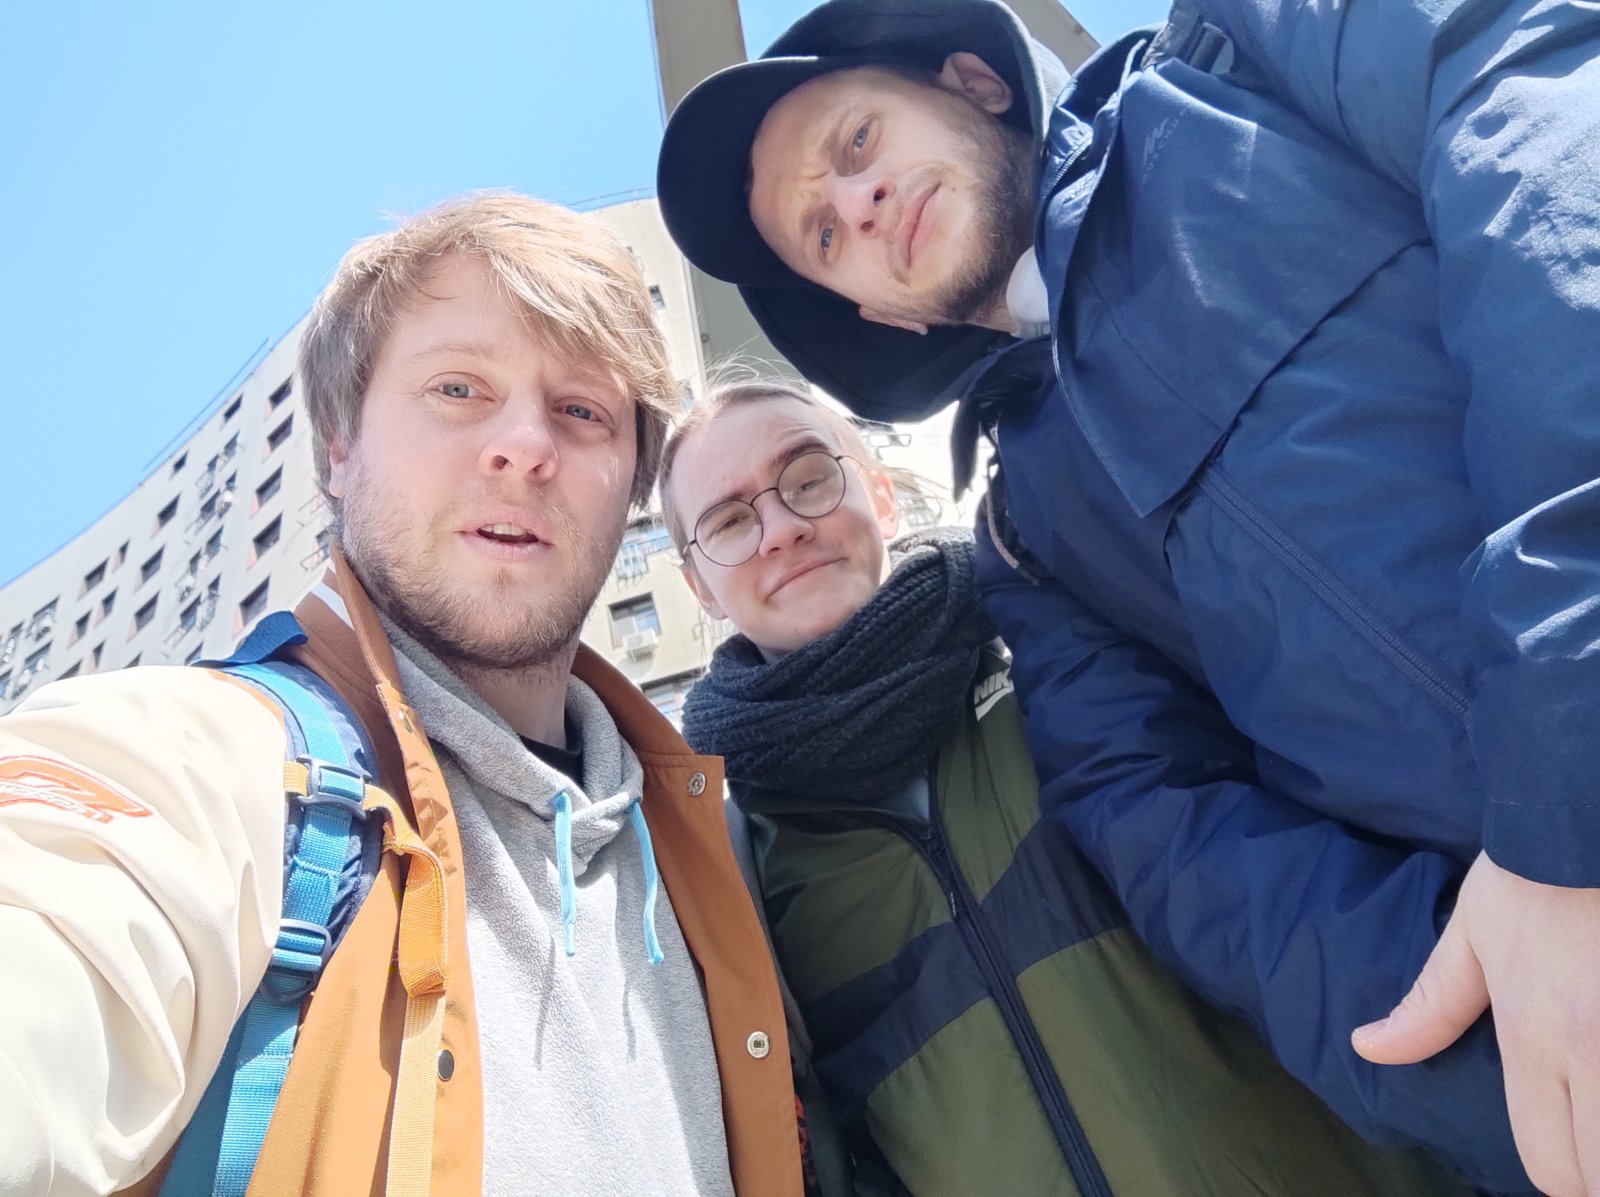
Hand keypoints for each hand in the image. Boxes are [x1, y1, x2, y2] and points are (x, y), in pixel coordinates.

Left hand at [1352, 851, 1599, 1196]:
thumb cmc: (1533, 874)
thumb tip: (1367, 1048)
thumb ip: (1431, 1006)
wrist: (1584, 818)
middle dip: (1596, 1174)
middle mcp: (1592, 1049)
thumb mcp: (1473, 934)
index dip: (1560, 1176)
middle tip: (1589, 1139)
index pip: (1549, 1162)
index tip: (1568, 1159)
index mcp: (1535, 1036)